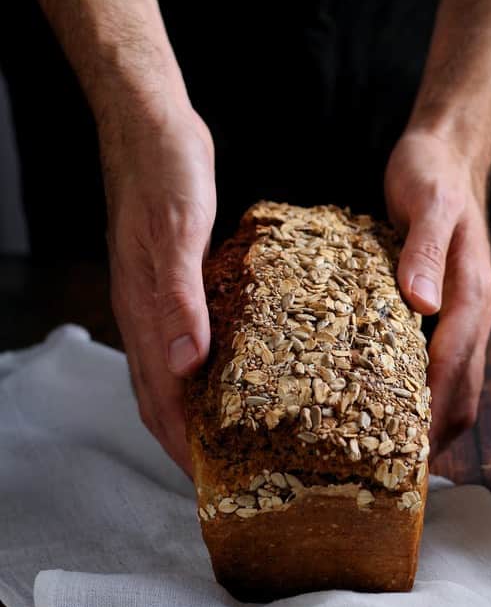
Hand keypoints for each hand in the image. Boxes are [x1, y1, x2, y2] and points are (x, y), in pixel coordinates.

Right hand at [100, 100, 215, 475]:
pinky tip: (233, 365)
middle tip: (227, 472)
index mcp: (142, 310)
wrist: (150, 124)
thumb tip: (185, 366)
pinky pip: (185, 335)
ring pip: (170, 370)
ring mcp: (156, 295)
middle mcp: (145, 312)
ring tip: (231, 434)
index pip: (158, 399)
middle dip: (187, 440)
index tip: (209, 482)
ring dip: (194, 408)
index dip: (181, 445)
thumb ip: (178, 300)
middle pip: (160, 395)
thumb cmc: (163, 172)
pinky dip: (204, 365)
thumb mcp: (176, 234)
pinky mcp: (174, 276)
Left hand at [384, 128, 490, 458]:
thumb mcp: (427, 201)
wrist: (444, 155)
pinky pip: (441, 364)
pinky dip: (425, 394)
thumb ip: (424, 249)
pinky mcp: (444, 311)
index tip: (405, 452)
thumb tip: (423, 303)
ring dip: (432, 421)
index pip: (452, 366)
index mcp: (471, 292)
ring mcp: (460, 314)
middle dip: (434, 434)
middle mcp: (472, 311)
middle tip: (396, 473)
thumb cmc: (432, 175)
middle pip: (461, 390)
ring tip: (395, 457)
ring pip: (455, 384)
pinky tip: (394, 408)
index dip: (429, 410)